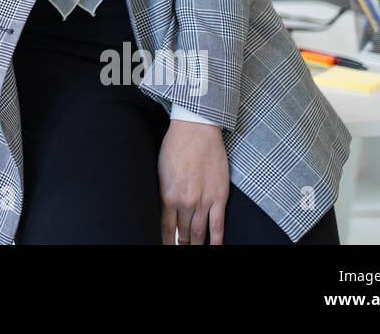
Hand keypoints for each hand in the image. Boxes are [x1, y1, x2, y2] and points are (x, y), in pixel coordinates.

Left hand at [158, 119, 229, 243]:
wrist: (196, 130)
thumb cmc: (175, 146)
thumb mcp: (160, 171)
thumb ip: (163, 192)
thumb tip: (163, 209)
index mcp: (167, 195)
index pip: (166, 228)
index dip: (166, 241)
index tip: (166, 246)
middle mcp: (185, 202)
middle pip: (183, 232)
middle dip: (182, 244)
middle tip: (182, 247)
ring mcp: (204, 201)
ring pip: (199, 232)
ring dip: (196, 243)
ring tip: (194, 248)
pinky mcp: (219, 197)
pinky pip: (218, 224)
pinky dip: (216, 239)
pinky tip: (214, 247)